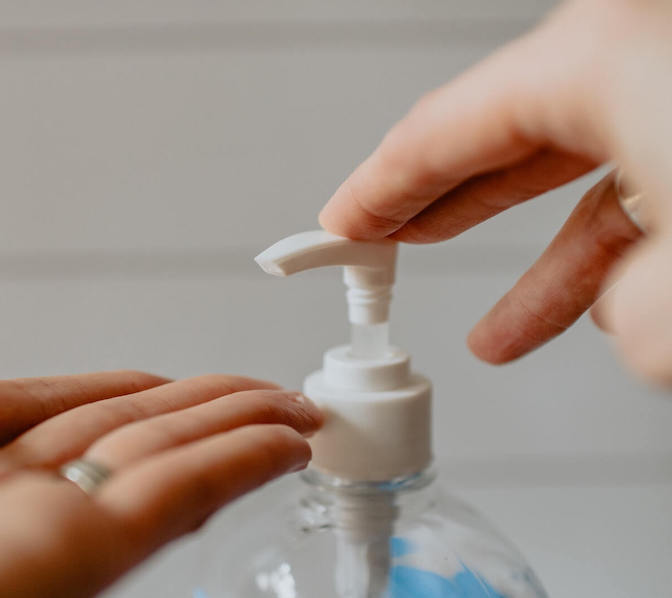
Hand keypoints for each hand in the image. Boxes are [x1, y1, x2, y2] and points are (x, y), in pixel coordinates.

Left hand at [0, 372, 321, 596]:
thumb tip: (42, 398)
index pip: (84, 413)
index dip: (151, 392)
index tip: (191, 381)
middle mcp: (20, 505)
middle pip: (141, 436)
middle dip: (217, 407)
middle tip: (274, 392)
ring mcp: (53, 531)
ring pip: (171, 462)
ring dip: (243, 430)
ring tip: (295, 410)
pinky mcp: (77, 559)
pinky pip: (177, 497)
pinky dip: (240, 464)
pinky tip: (281, 442)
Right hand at [319, 0, 658, 365]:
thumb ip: (643, 306)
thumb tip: (635, 324)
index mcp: (597, 58)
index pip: (438, 131)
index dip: (373, 190)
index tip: (336, 227)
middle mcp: (628, 50)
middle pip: (492, 139)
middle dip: (434, 209)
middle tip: (381, 246)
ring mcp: (666, 80)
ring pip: (573, 173)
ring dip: (539, 265)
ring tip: (492, 337)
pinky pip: (633, 179)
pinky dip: (607, 246)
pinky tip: (599, 309)